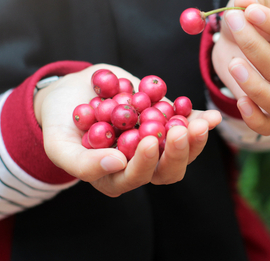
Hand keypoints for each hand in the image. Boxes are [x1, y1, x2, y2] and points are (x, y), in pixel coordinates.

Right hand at [34, 64, 221, 196]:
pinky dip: (198, 119)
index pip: (136, 178)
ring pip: (183, 149)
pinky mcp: (166, 120)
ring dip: (195, 138)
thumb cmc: (61, 123)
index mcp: (116, 177)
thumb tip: (116, 164)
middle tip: (180, 131)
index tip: (148, 141)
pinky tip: (210, 115)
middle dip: (178, 152)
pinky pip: (187, 123)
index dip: (145, 163)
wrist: (73, 93)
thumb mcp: (60, 145)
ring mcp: (157, 141)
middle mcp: (141, 163)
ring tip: (202, 123)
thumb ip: (82, 162)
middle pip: (168, 169)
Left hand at [212, 0, 269, 135]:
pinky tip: (240, 102)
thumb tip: (245, 3)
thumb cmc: (249, 20)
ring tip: (233, 64)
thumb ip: (250, 0)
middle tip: (232, 22)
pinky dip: (255, 120)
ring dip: (255, 87)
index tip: (250, 11)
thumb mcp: (250, 3)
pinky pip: (269, 127)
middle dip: (254, 46)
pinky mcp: (269, 109)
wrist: (236, 43)